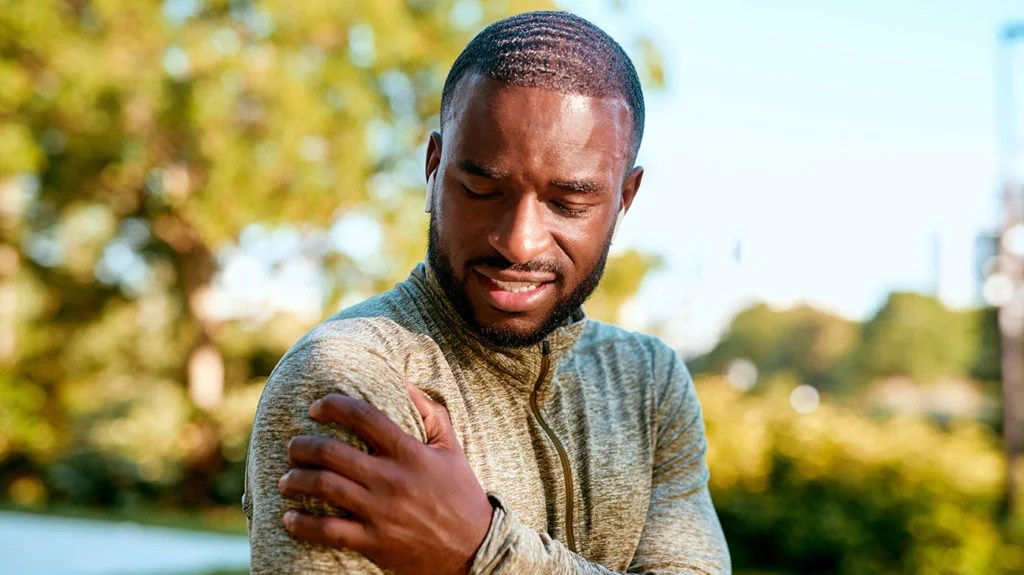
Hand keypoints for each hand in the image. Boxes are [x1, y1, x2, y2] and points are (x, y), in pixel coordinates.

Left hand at [278, 383, 492, 574]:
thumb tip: (405, 381)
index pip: (364, 417)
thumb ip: (431, 413)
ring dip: (296, 479)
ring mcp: (380, 512)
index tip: (316, 407)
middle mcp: (391, 479)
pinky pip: (327, 531)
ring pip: (324, 488)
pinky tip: (289, 518)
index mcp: (410, 453)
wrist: (473, 549)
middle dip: (303, 446)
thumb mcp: (452, 449)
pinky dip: (302, 524)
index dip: (334, 406)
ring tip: (286, 478)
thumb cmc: (461, 494)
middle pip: (332, 453)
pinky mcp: (373, 541)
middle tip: (294, 446)